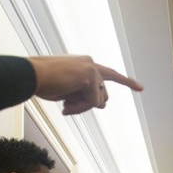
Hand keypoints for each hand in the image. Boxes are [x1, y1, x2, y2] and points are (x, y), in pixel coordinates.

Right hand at [28, 55, 142, 114]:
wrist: (31, 76)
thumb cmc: (44, 82)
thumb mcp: (68, 90)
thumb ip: (86, 93)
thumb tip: (104, 103)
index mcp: (85, 64)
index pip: (110, 74)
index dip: (126, 82)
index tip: (141, 88)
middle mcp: (91, 64)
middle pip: (103, 96)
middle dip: (88, 106)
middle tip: (68, 108)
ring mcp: (92, 69)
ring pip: (99, 101)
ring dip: (82, 108)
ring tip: (64, 105)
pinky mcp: (91, 77)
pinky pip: (93, 102)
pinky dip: (80, 108)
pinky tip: (65, 105)